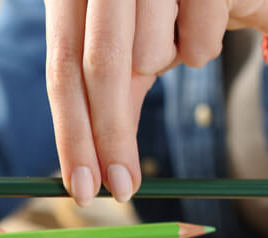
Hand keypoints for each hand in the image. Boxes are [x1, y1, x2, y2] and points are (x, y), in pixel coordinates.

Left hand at [43, 0, 267, 205]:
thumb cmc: (162, 14)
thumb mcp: (123, 48)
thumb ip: (108, 99)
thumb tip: (92, 175)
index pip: (63, 71)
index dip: (72, 134)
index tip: (84, 190)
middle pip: (99, 69)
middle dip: (109, 136)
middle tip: (122, 188)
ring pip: (151, 55)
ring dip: (167, 61)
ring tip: (174, 36)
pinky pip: (199, 44)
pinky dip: (202, 46)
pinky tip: (204, 20)